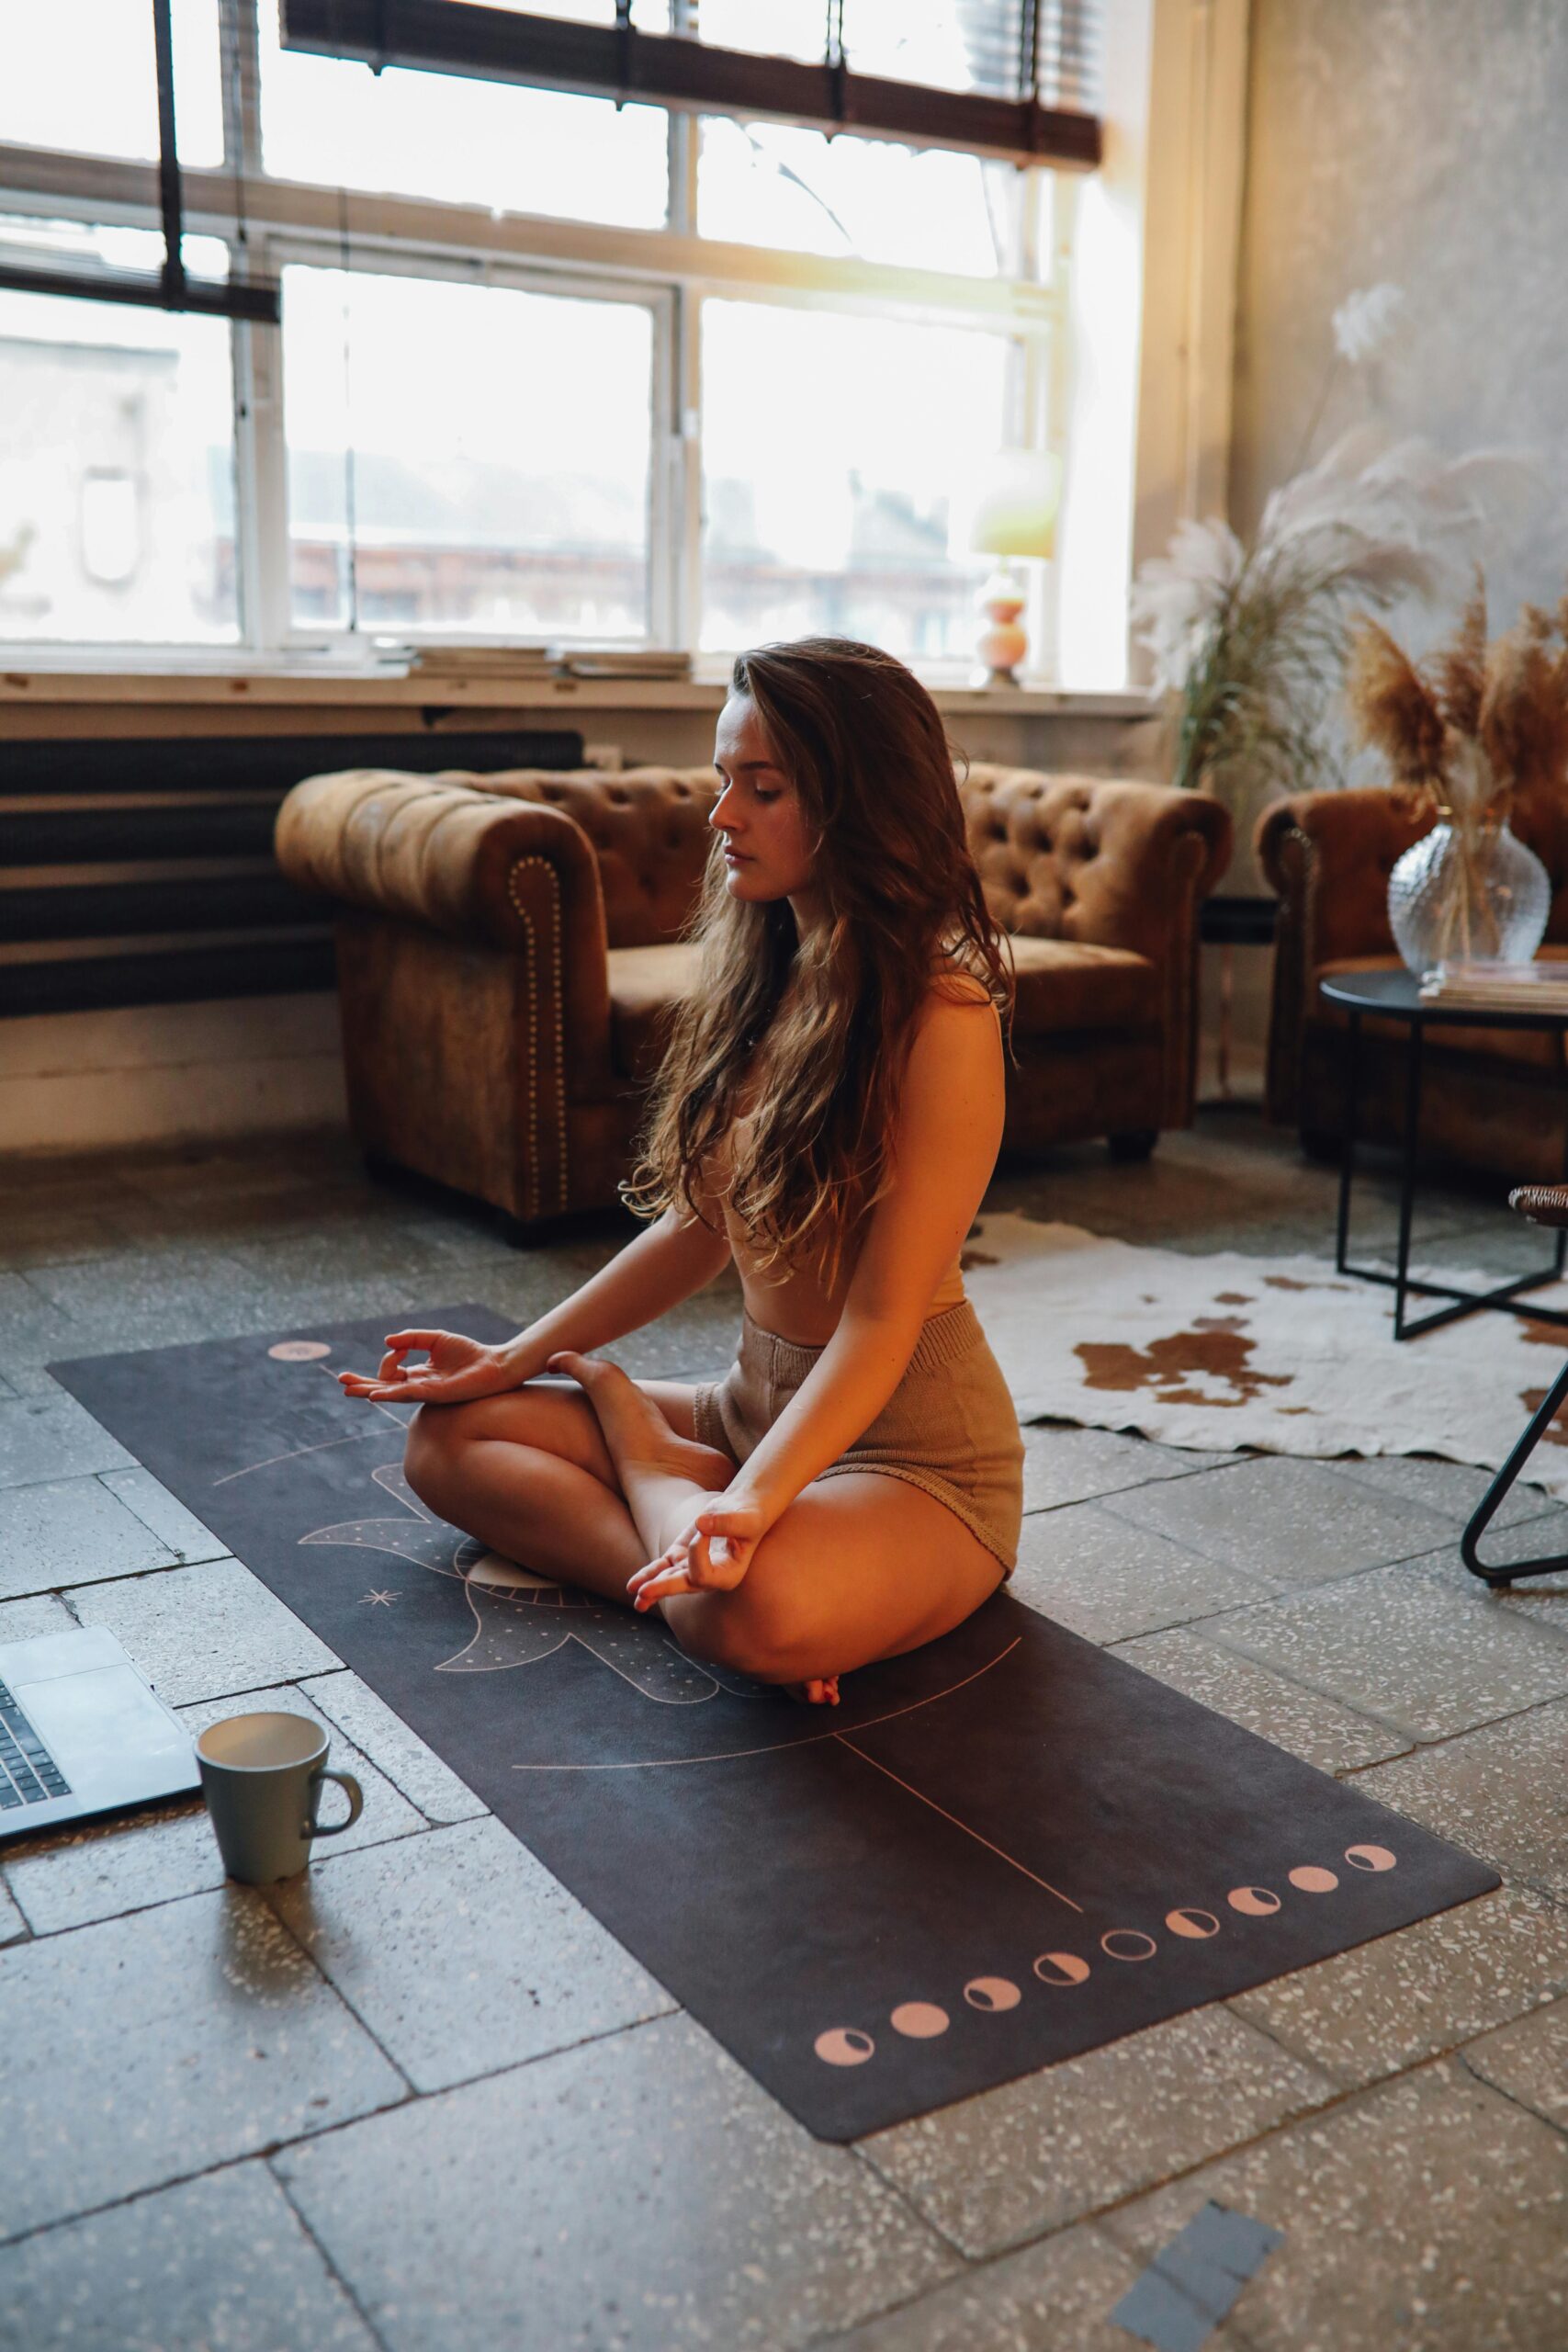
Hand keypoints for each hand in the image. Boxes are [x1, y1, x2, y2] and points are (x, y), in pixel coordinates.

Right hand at [335, 1328, 519, 1405]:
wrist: (495, 1365)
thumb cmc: (470, 1354)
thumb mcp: (436, 1339)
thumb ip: (412, 1339)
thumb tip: (387, 1342)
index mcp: (418, 1375)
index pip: (391, 1370)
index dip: (389, 1358)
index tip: (399, 1348)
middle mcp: (418, 1386)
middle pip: (384, 1387)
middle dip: (362, 1384)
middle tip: (341, 1381)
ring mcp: (425, 1392)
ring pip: (392, 1393)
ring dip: (370, 1390)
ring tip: (349, 1390)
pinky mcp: (435, 1394)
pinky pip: (408, 1394)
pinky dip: (391, 1393)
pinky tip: (376, 1394)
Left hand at [626, 1490, 770, 1608]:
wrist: (742, 1509)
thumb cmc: (748, 1516)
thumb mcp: (745, 1519)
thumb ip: (727, 1522)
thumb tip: (701, 1524)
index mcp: (729, 1575)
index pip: (703, 1573)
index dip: (697, 1551)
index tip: (703, 1525)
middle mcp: (710, 1578)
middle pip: (684, 1585)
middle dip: (663, 1587)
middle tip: (644, 1593)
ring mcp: (692, 1568)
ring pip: (668, 1580)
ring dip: (650, 1588)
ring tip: (635, 1597)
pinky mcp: (679, 1556)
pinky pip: (661, 1568)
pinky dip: (647, 1575)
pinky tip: (632, 1586)